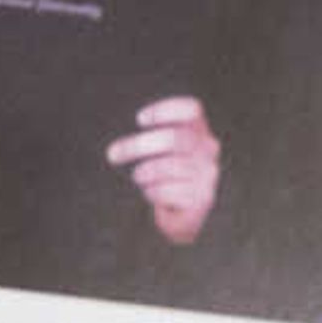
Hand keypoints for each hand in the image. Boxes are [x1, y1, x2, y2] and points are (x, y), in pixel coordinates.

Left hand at [107, 96, 218, 244]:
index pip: (191, 109)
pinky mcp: (203, 197)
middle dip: (138, 145)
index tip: (140, 120)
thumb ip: (150, 140)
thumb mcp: (161, 151)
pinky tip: (152, 193)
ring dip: (144, 173)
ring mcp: (208, 173)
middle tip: (113, 154)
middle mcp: (208, 148)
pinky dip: (152, 192)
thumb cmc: (166, 174)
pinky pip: (168, 190)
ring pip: (168, 166)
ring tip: (138, 177)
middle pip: (174, 138)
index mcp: (199, 129)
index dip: (164, 111)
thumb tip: (115, 152)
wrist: (184, 212)